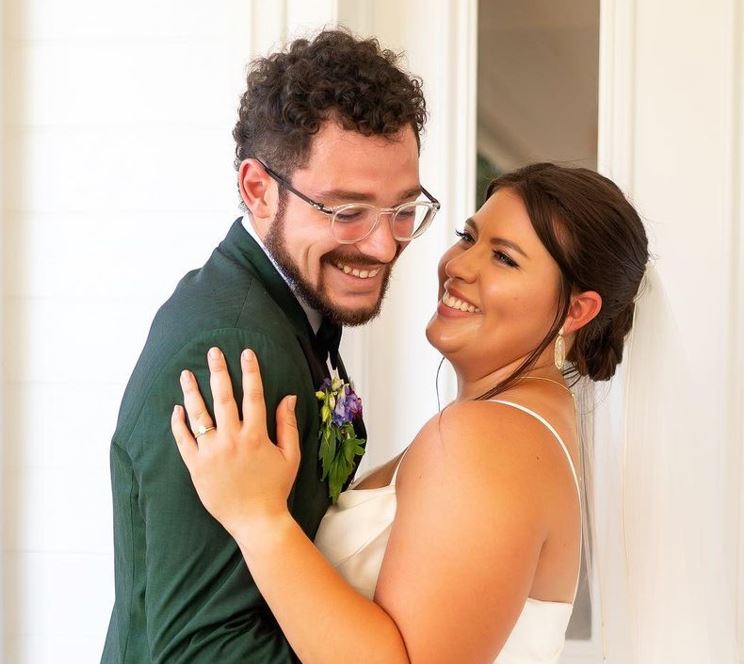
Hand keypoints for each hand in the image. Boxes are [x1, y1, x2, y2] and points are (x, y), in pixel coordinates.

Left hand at [171, 347, 300, 536]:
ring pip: (198, 415)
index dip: (250, 371)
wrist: (256, 520)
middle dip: (218, 371)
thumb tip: (288, 397)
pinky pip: (183, 440)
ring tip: (186, 373)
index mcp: (256, 436)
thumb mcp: (290, 455)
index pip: (253, 395)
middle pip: (223, 397)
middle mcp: (232, 440)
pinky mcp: (196, 466)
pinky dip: (179, 423)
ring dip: (192, 392)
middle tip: (213, 352)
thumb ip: (287, 425)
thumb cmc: (275, 488)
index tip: (246, 353)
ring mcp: (211, 453)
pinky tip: (177, 408)